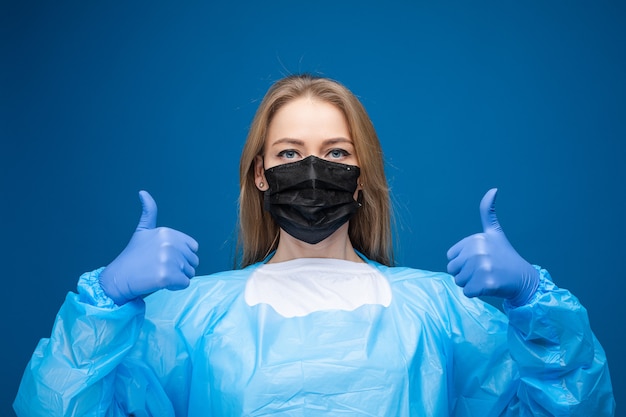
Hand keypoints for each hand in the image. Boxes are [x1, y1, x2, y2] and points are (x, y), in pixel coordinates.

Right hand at [99, 191, 198, 304]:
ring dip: (178, 277)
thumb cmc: (133, 256)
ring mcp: (168, 260)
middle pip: (193, 261)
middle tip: (160, 267)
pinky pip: (185, 284)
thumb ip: (149, 212)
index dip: (181, 255)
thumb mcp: (142, 230)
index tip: (163, 256)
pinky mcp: (167, 276)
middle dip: (180, 267)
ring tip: (158, 273)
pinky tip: (159, 282)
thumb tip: (143, 192)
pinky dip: (175, 286)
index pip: (193, 248)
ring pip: (190, 273)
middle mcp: (169, 244)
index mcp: (167, 232)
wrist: (119, 278)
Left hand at [446, 188, 538, 305]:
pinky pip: (467, 292)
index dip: (463, 261)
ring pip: (459, 282)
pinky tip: (490, 286)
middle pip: (453, 270)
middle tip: (484, 270)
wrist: (523, 278)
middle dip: (465, 273)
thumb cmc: (505, 256)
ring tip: (488, 276)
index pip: (450, 257)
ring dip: (471, 283)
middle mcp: (478, 251)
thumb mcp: (495, 232)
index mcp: (476, 239)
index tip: (480, 258)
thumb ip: (488, 212)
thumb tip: (493, 189)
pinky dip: (476, 293)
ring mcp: (483, 267)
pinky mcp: (486, 283)